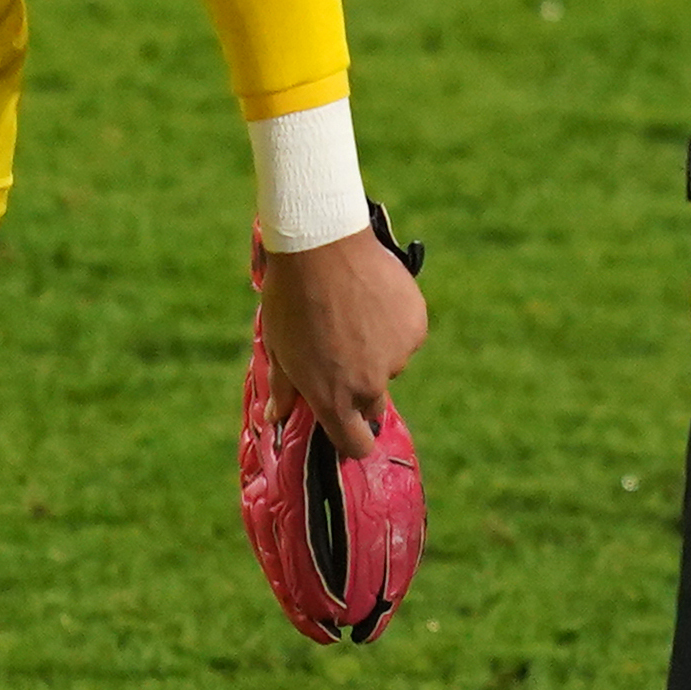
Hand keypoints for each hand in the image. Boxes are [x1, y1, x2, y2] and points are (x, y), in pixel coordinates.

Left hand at [257, 216, 427, 449]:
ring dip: (376, 349)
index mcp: (333, 398)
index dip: (353, 441)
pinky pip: (406, 335)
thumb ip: (283, 389)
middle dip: (360, 387)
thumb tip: (275, 419)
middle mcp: (369, 385)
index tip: (349, 430)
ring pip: (390, 363)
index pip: (356, 445)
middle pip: (373, 404)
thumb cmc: (291, 297)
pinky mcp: (414, 327)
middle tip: (341, 353)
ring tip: (353, 313)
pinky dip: (393, 323)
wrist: (322, 245)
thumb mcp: (278, 346)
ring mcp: (396, 356)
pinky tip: (373, 298)